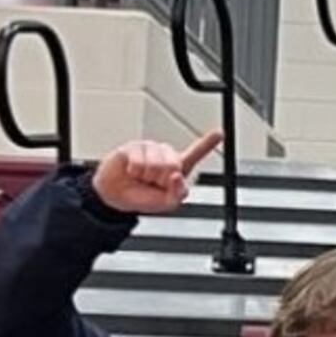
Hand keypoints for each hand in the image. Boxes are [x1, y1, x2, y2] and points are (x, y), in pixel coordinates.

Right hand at [90, 131, 220, 215]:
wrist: (117, 196)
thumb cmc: (143, 197)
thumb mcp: (166, 203)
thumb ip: (178, 193)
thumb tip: (176, 176)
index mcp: (178, 168)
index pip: (195, 153)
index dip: (207, 143)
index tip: (218, 133)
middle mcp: (166, 155)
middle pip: (173, 165)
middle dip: (161, 179)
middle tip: (152, 182)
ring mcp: (150, 149)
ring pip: (156, 163)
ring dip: (146, 176)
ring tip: (141, 177)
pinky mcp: (134, 146)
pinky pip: (139, 160)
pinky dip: (135, 171)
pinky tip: (132, 171)